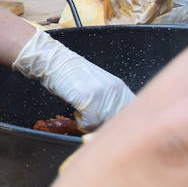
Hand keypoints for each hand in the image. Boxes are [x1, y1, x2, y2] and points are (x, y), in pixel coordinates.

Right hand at [12, 29, 134, 129]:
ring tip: (84, 114)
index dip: (120, 120)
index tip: (109, 122)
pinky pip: (89, 124)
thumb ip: (111, 98)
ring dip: (93, 124)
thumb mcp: (99, 84)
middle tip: (93, 119)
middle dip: (105, 124)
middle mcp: (115, 91)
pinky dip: (82, 123)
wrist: (55, 62)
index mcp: (120, 87)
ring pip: (104, 124)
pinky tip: (77, 112)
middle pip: (118, 121)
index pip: (132, 112)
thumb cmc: (72, 73)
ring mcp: (102, 96)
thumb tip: (116, 118)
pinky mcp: (88, 101)